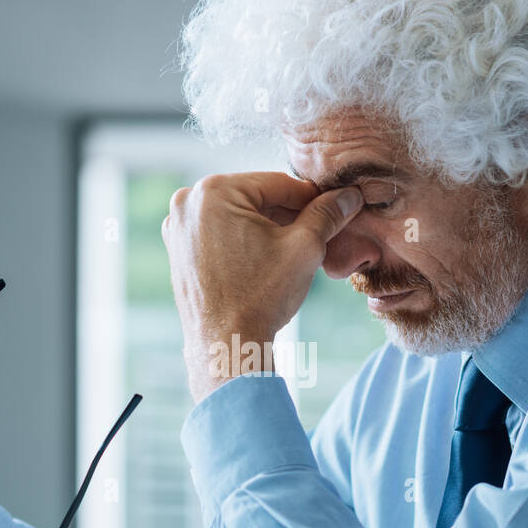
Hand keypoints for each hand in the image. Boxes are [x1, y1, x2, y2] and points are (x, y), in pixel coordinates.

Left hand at [162, 172, 362, 401]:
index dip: (312, 198)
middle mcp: (188, 202)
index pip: (278, 183)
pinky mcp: (178, 250)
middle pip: (256, 197)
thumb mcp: (304, 247)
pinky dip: (245, 240)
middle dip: (288, 214)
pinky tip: (268, 260)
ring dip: (268, 227)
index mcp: (214, 190)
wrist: (226, 345)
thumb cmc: (260, 298)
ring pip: (238, 215)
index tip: (335, 209)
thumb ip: (327, 214)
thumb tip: (349, 196)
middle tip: (319, 233)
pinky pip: (221, 233)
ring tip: (295, 250)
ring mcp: (178, 227)